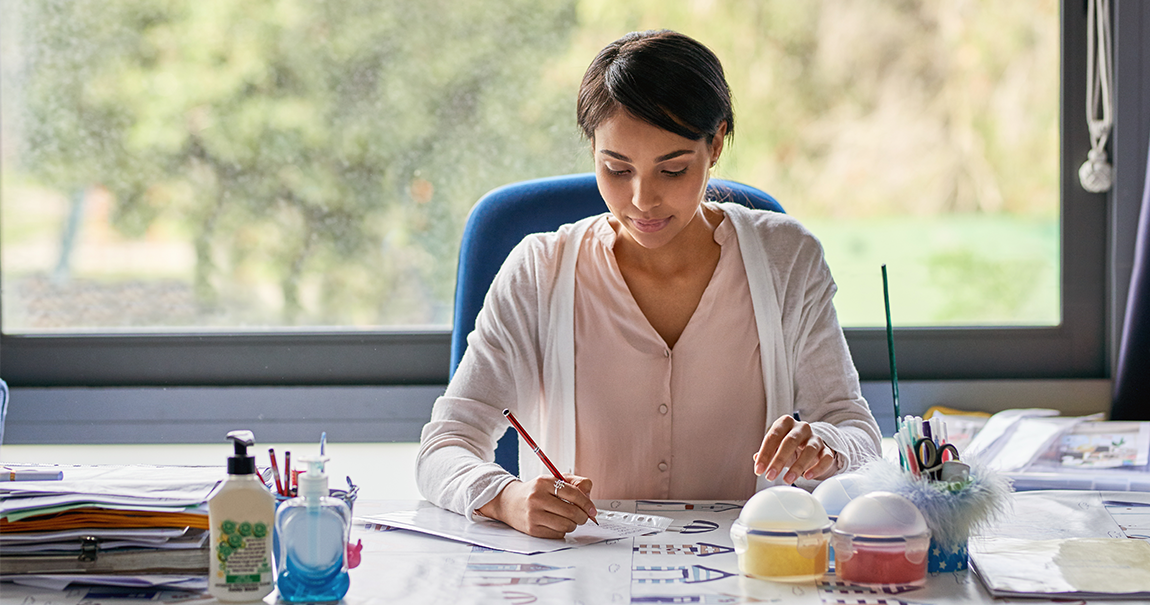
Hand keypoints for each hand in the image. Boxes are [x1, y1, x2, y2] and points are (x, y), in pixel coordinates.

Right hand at [477, 475, 595, 538]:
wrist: (508, 502)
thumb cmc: (535, 491)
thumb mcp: (553, 480)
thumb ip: (575, 483)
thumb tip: (589, 498)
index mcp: (544, 482)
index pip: (574, 494)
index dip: (587, 503)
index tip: (592, 510)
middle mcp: (537, 498)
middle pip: (572, 512)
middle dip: (583, 517)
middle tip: (583, 517)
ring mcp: (534, 515)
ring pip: (566, 526)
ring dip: (572, 525)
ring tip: (568, 520)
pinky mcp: (532, 529)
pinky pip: (557, 535)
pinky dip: (562, 531)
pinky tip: (556, 524)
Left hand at [753, 414, 836, 483]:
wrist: (810, 443)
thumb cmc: (788, 445)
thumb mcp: (776, 445)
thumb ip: (767, 451)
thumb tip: (756, 458)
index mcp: (786, 422)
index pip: (773, 436)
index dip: (765, 454)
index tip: (758, 470)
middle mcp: (802, 427)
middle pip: (790, 441)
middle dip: (779, 460)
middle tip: (770, 476)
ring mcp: (816, 438)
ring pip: (809, 450)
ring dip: (797, 466)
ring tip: (787, 480)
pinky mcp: (827, 450)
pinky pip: (826, 458)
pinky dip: (817, 468)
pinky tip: (807, 476)